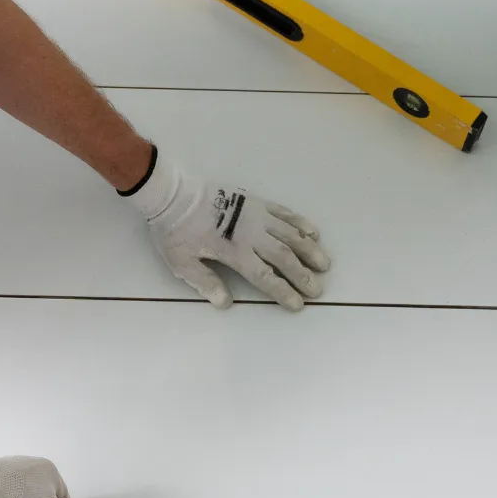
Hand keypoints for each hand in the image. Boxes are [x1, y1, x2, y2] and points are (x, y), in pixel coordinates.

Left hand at [124, 148, 330, 309]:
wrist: (172, 193)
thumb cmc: (174, 230)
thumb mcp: (181, 261)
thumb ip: (204, 281)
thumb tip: (225, 303)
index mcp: (233, 251)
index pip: (264, 276)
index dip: (283, 291)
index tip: (298, 303)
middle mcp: (251, 234)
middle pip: (284, 257)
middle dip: (302, 275)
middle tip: (317, 290)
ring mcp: (256, 215)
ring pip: (290, 234)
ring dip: (309, 250)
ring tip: (324, 264)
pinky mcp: (256, 201)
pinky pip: (284, 212)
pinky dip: (301, 223)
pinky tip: (312, 233)